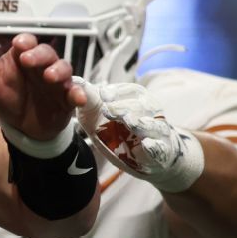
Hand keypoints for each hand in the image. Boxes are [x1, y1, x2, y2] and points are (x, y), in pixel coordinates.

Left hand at [0, 33, 84, 140]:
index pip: (26, 42)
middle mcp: (41, 65)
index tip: (19, 44)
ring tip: (49, 77)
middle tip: (27, 60)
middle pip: (46, 52)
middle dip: (39, 55)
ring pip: (64, 68)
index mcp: (21, 58)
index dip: (25, 41)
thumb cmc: (7, 100)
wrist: (22, 128)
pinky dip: (78, 94)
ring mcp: (56, 81)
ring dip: (58, 70)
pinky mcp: (67, 98)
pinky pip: (76, 92)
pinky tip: (77, 98)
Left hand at [74, 79, 203, 191]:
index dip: (117, 91)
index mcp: (138, 100)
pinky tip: (147, 145)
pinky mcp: (161, 152)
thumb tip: (74, 80)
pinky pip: (161, 149)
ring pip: (153, 125)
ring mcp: (157, 133)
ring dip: (142, 124)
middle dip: (123, 107)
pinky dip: (155, 147)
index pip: (132, 90)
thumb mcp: (100, 114)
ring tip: (130, 122)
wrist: (140, 157)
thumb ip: (89, 98)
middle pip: (140, 106)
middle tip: (107, 109)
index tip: (103, 94)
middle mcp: (150, 114)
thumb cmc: (119, 130)